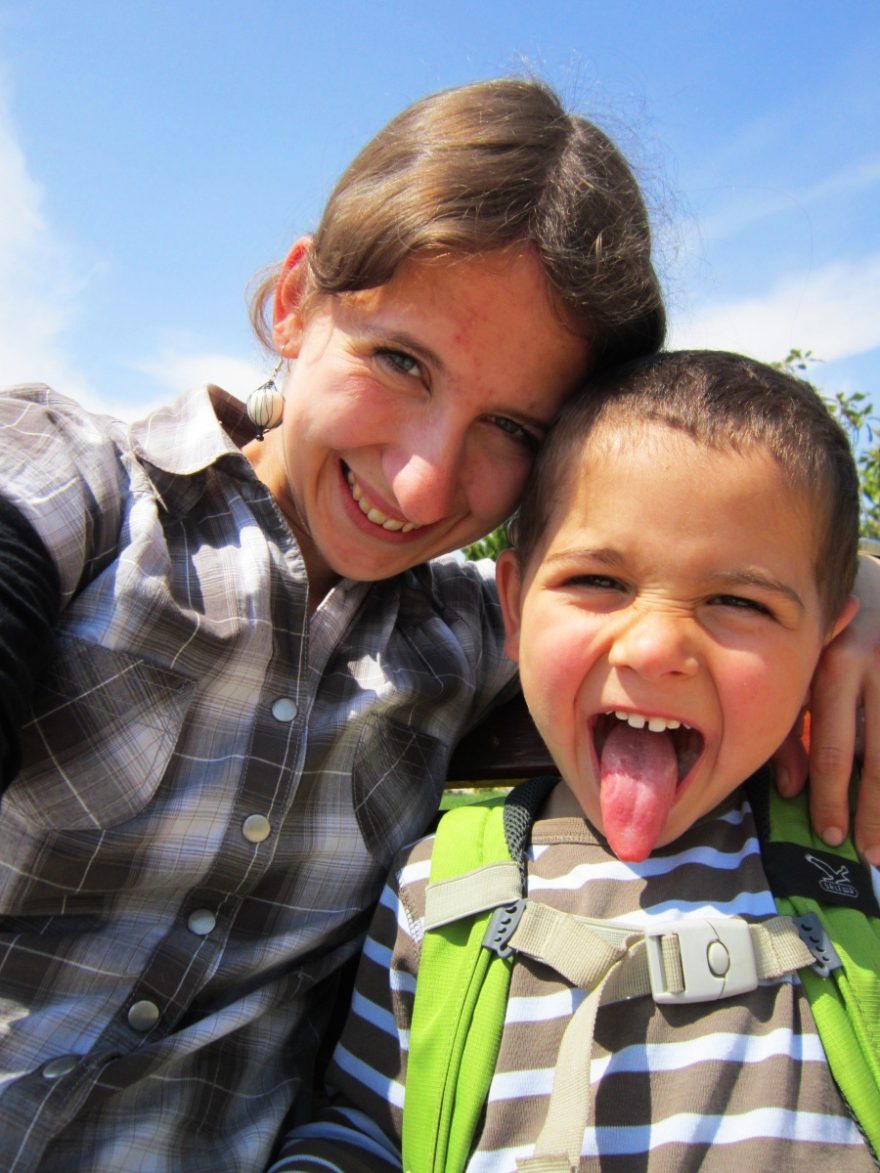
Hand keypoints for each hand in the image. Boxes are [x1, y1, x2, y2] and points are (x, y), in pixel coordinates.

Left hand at [773, 553, 879, 864]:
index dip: (832, 796)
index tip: (830, 834)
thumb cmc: (828, 634)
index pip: (833, 748)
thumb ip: (789, 724)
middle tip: (870, 855)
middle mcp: (874, 669)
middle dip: (872, 812)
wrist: (877, 583)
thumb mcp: (800, 668)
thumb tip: (788, 788)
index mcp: (832, 668)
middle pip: (877, 758)